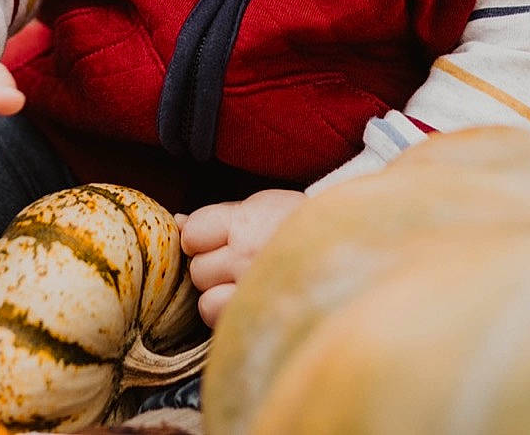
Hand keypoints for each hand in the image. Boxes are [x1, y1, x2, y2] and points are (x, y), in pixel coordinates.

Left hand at [178, 189, 306, 327]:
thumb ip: (218, 217)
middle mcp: (247, 257)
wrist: (353, 247)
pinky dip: (230, 316)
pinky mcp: (262, 317)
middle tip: (239, 264)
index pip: (192, 234)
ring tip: (243, 286)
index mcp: (247, 222)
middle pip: (197, 270)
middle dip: (211, 268)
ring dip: (218, 296)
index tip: (218, 240)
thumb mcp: (261, 206)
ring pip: (205, 302)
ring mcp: (254, 291)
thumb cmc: (300, 225)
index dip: (200, 238)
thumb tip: (177, 222)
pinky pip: (223, 323)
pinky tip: (248, 303)